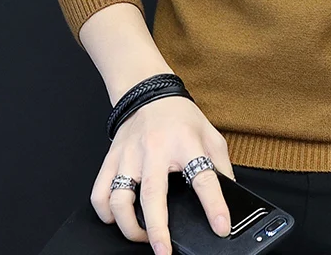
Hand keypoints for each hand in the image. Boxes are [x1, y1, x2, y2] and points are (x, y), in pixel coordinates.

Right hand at [90, 94, 235, 254]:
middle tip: (165, 251)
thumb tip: (231, 198)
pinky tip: (118, 219)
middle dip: (158, 229)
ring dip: (130, 226)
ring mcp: (130, 155)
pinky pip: (100, 193)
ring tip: (144, 236)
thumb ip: (220, 166)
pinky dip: (105, 213)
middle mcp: (155, 149)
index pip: (203, 176)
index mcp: (186, 142)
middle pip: (153, 194)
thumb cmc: (180, 116)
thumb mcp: (210, 135)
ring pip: (120, 199)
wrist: (149, 92)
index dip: (214, 204)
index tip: (221, 226)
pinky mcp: (111, 159)